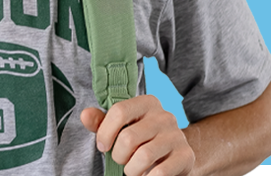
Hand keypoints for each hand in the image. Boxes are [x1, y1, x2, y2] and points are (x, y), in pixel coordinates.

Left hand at [80, 95, 194, 175]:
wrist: (176, 156)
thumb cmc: (142, 139)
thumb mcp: (122, 127)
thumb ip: (102, 121)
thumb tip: (84, 115)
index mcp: (147, 103)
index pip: (119, 111)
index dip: (105, 131)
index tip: (102, 146)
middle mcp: (164, 115)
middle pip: (129, 137)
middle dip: (118, 155)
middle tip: (121, 160)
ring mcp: (177, 135)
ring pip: (143, 156)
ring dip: (132, 170)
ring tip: (133, 169)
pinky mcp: (186, 156)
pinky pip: (160, 172)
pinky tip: (146, 175)